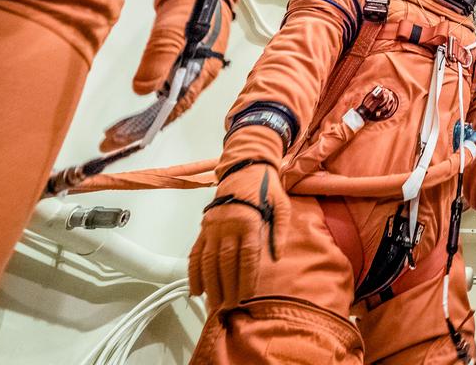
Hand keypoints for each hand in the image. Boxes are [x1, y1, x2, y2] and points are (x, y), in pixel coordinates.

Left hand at [100, 0, 230, 151]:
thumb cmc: (193, 4)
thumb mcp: (173, 31)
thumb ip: (159, 59)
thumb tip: (142, 90)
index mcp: (202, 72)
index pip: (175, 108)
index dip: (150, 126)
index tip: (126, 138)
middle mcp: (196, 76)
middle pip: (168, 111)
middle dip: (139, 129)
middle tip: (112, 141)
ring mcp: (188, 70)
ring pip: (164, 103)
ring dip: (140, 118)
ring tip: (115, 132)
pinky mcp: (178, 62)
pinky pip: (162, 90)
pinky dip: (145, 102)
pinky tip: (133, 110)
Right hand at [188, 127, 289, 310]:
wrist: (245, 168)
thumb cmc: (267, 189)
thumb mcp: (282, 205)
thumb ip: (279, 231)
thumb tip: (277, 257)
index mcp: (249, 221)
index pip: (247, 256)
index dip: (246, 278)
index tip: (246, 296)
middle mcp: (228, 225)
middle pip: (226, 262)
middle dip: (226, 286)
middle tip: (227, 307)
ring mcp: (213, 227)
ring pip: (208, 260)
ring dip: (209, 284)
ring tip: (212, 303)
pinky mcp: (204, 227)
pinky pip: (196, 252)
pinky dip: (193, 272)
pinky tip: (196, 288)